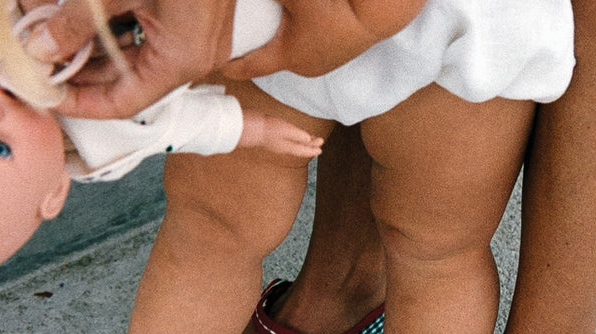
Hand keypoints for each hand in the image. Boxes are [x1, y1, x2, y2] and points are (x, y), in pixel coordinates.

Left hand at [22, 0, 236, 117]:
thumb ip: (78, 21)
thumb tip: (44, 47)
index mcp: (181, 59)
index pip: (125, 102)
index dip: (84, 104)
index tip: (52, 95)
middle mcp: (192, 56)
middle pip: (128, 81)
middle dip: (83, 72)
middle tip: (45, 61)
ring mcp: (193, 38)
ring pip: (134, 57)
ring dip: (95, 49)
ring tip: (57, 35)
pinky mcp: (190, 19)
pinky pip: (146, 36)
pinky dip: (114, 30)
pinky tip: (85, 20)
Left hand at [224, 0, 427, 79]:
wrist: (384, 7)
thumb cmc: (333, 1)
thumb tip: (227, 3)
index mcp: (287, 54)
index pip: (248, 64)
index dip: (228, 62)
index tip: (211, 62)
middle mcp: (304, 65)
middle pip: (269, 56)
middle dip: (252, 47)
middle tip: (233, 37)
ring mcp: (323, 60)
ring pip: (290, 48)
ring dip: (277, 38)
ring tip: (266, 25)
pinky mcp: (339, 50)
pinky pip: (308, 42)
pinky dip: (297, 32)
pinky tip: (295, 19)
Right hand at [239, 111, 322, 157]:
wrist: (249, 128)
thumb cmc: (267, 128)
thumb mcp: (285, 130)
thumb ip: (297, 135)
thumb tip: (308, 138)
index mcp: (288, 147)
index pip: (303, 150)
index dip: (312, 150)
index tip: (321, 150)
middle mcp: (283, 147)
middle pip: (300, 147)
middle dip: (310, 145)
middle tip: (320, 141)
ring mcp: (277, 144)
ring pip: (294, 144)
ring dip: (304, 142)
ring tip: (311, 139)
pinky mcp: (272, 138)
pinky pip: (288, 141)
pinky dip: (295, 139)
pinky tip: (294, 137)